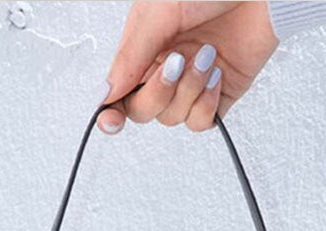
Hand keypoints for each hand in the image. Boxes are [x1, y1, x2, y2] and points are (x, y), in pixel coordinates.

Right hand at [96, 1, 277, 133]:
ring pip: (173, 117)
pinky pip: (201, 121)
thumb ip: (130, 58)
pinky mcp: (219, 94)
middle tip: (176, 63)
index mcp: (144, 47)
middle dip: (158, 94)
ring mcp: (192, 82)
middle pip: (144, 111)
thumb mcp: (159, 13)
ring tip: (206, 57)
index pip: (119, 92)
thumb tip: (105, 93)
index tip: (111, 121)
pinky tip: (216, 75)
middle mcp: (165, 66)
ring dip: (189, 90)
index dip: (111, 112)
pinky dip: (207, 104)